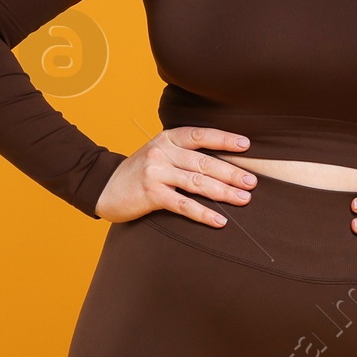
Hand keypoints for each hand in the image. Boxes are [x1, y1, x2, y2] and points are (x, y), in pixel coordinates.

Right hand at [94, 127, 255, 226]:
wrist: (104, 186)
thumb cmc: (139, 172)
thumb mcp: (159, 154)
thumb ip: (183, 154)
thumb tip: (221, 164)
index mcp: (167, 139)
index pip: (200, 136)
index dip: (224, 139)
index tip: (246, 146)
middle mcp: (162, 153)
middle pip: (203, 163)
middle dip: (231, 173)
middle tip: (252, 182)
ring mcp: (156, 173)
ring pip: (197, 183)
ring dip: (224, 193)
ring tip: (244, 200)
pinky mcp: (151, 194)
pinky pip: (184, 205)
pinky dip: (204, 214)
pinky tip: (219, 220)